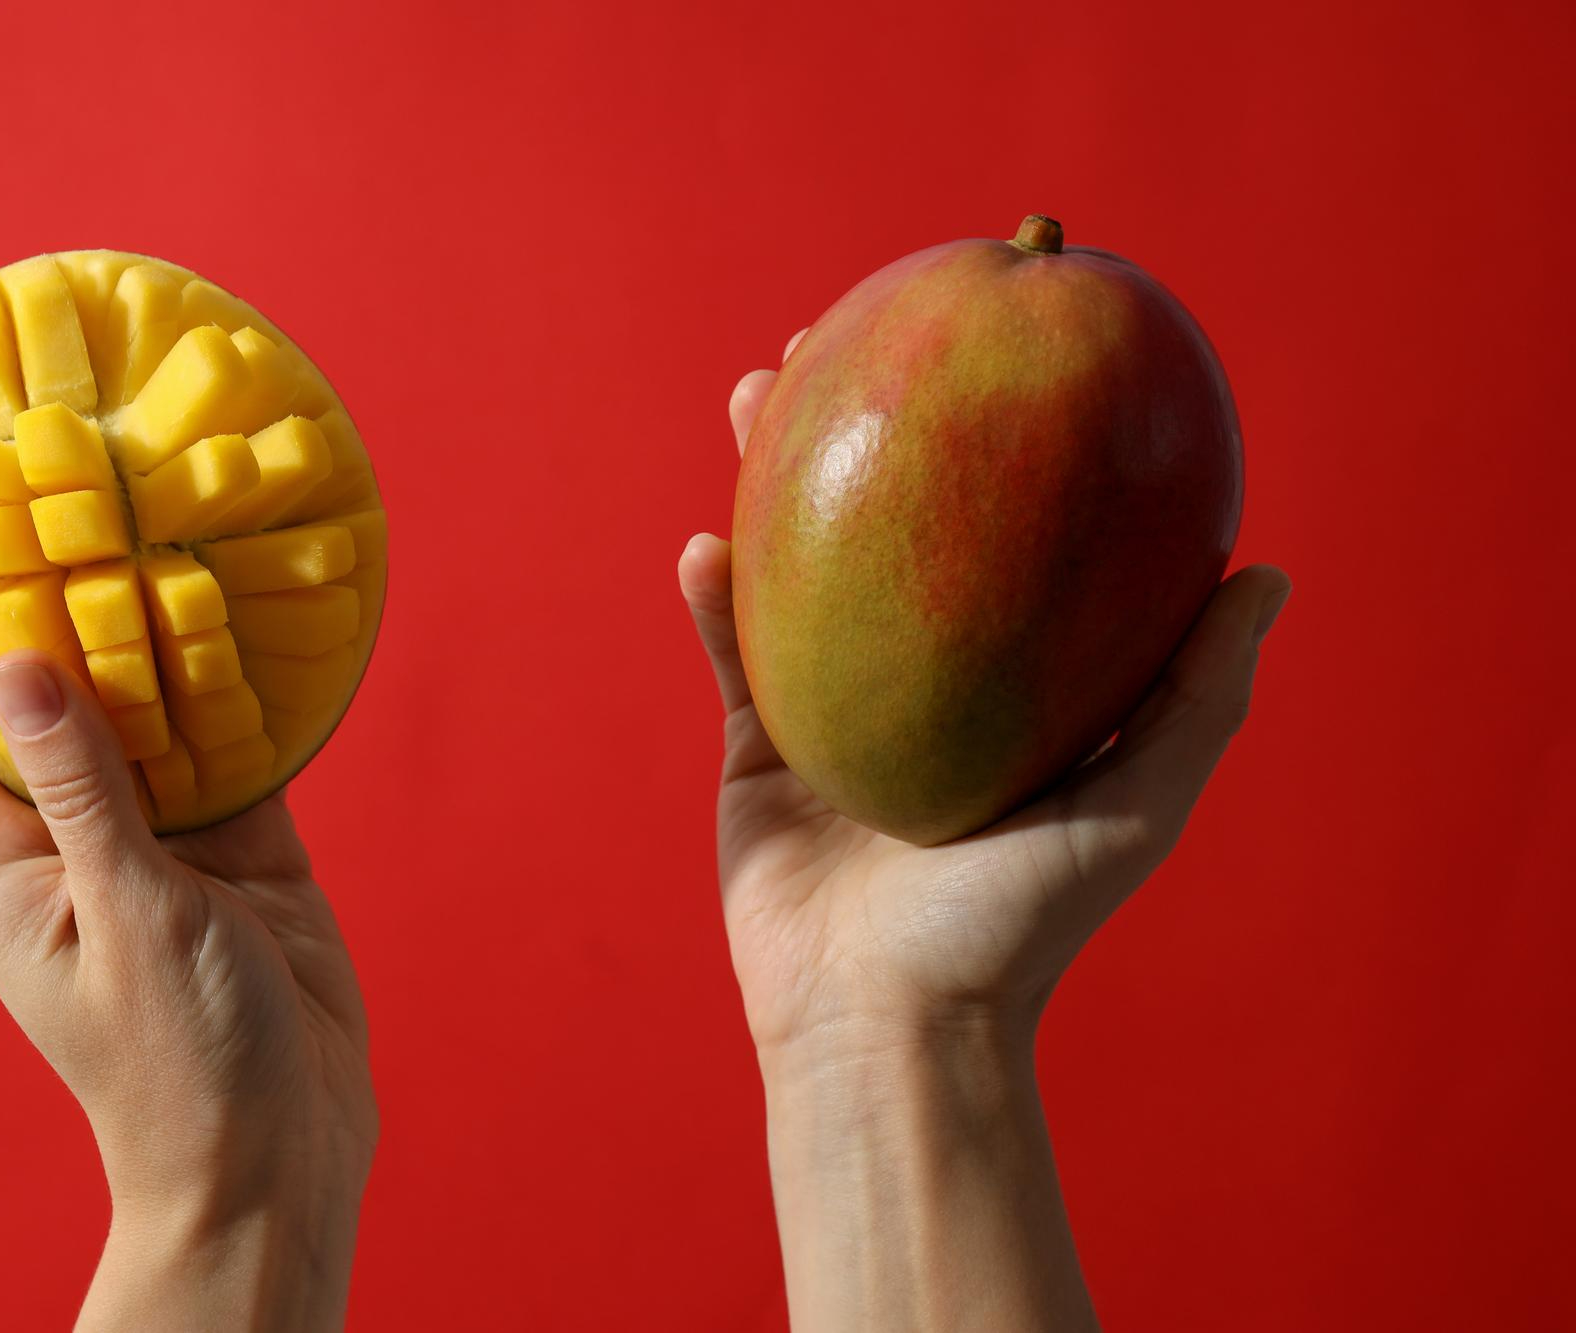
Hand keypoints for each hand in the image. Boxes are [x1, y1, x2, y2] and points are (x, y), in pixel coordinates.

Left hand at [0, 568, 373, 1331]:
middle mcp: (64, 833)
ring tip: (153, 528)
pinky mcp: (237, 845)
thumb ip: (81, 784)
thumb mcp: (122, 910)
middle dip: (30, 601)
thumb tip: (15, 657)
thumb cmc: (176, 1058)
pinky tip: (255, 615)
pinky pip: (229, 741)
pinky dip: (238, 685)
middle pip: (27, 694)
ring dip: (144, 631)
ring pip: (136, 706)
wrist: (279, 1148)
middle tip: (50, 497)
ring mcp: (153, 837)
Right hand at [681, 333, 1289, 1330]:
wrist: (888, 1024)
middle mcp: (922, 683)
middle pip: (889, 522)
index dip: (997, 439)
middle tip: (854, 333)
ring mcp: (834, 710)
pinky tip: (704, 542)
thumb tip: (1264, 567)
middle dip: (865, 422)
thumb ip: (1199, 696)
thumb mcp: (1137, 805)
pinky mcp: (759, 751)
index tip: (998, 347)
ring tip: (759, 392)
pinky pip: (733, 655)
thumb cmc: (1021, 926)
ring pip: (797, 564)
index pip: (1005, 536)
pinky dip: (715, 598)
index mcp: (1008, 689)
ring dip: (771, 475)